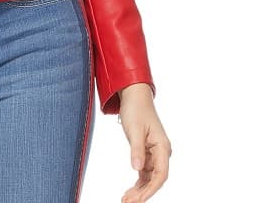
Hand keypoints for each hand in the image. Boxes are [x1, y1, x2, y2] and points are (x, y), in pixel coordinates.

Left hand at [117, 83, 171, 202]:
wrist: (134, 97)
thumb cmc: (136, 110)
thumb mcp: (135, 130)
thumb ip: (137, 150)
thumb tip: (137, 169)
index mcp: (163, 147)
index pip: (160, 175)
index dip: (150, 189)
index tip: (138, 199)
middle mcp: (161, 152)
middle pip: (155, 179)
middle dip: (143, 193)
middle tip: (128, 202)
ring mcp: (154, 154)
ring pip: (149, 178)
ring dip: (139, 190)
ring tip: (126, 199)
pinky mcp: (146, 153)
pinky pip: (144, 173)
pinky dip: (137, 182)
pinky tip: (130, 191)